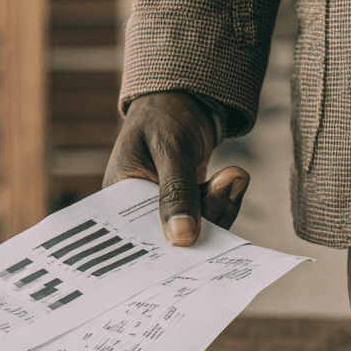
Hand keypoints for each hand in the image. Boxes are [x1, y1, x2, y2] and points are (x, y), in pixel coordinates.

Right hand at [104, 92, 249, 245]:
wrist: (181, 102)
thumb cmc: (163, 118)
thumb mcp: (169, 150)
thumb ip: (176, 191)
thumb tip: (182, 237)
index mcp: (118, 198)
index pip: (138, 236)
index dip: (164, 247)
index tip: (194, 242)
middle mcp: (138, 210)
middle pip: (171, 238)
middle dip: (204, 220)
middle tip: (224, 185)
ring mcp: (164, 210)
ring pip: (195, 230)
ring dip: (219, 207)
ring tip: (231, 175)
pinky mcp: (185, 207)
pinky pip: (206, 218)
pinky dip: (223, 202)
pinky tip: (231, 180)